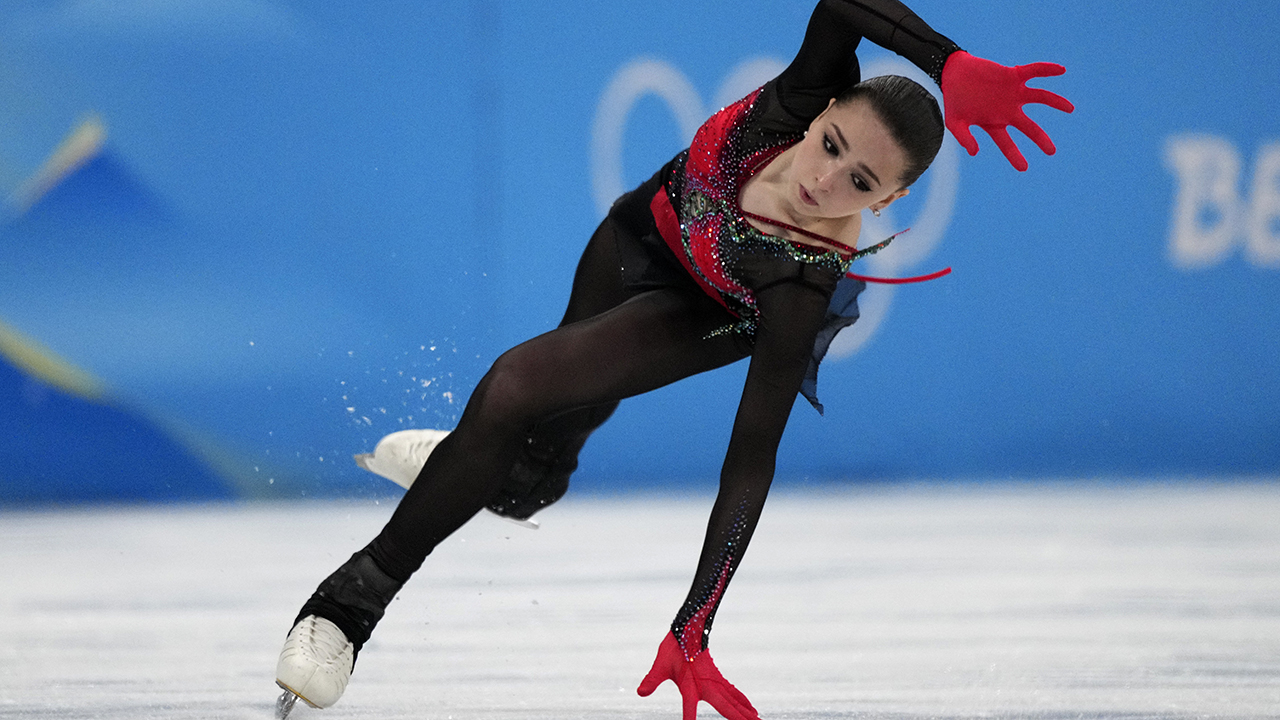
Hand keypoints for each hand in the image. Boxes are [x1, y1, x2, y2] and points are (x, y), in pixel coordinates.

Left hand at [637, 632, 759, 719]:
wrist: (688, 630)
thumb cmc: (673, 649)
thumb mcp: (660, 665)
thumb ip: (652, 680)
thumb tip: (640, 693)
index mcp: (690, 684)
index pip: (688, 706)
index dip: (688, 717)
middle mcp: (706, 685)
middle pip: (725, 706)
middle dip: (738, 718)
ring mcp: (715, 682)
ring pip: (733, 701)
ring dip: (745, 712)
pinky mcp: (718, 679)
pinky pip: (734, 693)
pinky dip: (743, 701)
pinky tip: (751, 708)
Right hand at [940, 50, 1074, 170]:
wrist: (954, 73)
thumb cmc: (955, 100)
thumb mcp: (955, 122)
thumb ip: (964, 137)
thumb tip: (974, 152)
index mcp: (995, 124)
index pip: (1007, 144)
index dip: (1015, 156)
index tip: (1024, 167)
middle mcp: (1008, 111)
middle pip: (1029, 127)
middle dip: (1040, 139)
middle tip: (1051, 151)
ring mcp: (1013, 93)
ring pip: (1040, 98)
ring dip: (1055, 102)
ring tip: (1071, 109)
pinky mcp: (1013, 75)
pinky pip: (1033, 71)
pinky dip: (1046, 70)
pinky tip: (1060, 70)